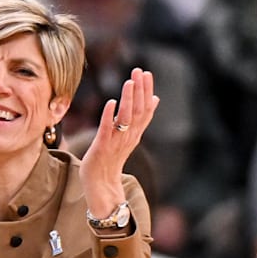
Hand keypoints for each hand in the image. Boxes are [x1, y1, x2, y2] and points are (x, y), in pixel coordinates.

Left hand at [81, 68, 159, 215]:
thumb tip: (155, 99)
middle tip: (139, 71)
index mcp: (135, 133)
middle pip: (138, 111)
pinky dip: (109, 116)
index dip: (147, 91)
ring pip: (126, 119)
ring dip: (128, 100)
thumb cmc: (112, 159)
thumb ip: (141, 119)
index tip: (147, 73)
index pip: (145, 109)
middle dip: (139, 90)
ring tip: (129, 82)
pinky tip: (110, 103)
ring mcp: (115, 142)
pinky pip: (106, 130)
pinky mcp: (101, 148)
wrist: (101, 186)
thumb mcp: (130, 137)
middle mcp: (128, 137)